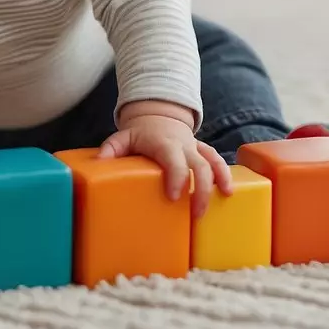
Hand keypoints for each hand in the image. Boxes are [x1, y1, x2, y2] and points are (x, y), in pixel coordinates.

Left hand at [98, 113, 231, 217]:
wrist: (160, 115)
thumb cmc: (140, 133)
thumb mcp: (123, 137)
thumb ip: (111, 148)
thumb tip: (99, 163)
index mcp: (164, 143)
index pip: (174, 160)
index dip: (177, 177)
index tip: (173, 197)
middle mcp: (184, 146)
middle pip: (200, 166)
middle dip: (202, 189)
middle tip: (196, 213)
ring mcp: (196, 148)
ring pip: (214, 161)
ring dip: (220, 180)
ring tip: (224, 198)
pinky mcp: (203, 152)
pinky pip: (218, 161)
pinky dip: (225, 175)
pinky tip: (228, 192)